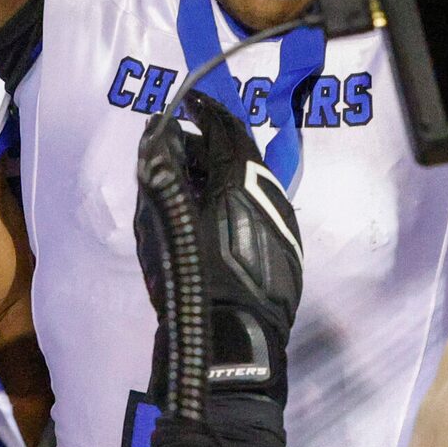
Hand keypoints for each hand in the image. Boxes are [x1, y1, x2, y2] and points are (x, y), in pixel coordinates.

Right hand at [134, 92, 302, 406]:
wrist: (231, 346)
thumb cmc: (192, 279)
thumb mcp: (163, 224)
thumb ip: (161, 172)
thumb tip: (159, 133)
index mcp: (242, 182)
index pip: (225, 128)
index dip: (205, 110)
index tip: (188, 100)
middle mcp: (271, 196)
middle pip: (243, 154)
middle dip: (212, 143)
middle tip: (182, 144)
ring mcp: (283, 226)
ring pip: (254, 184)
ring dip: (225, 174)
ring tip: (194, 181)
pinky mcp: (288, 253)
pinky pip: (261, 212)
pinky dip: (237, 202)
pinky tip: (218, 219)